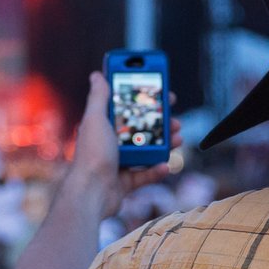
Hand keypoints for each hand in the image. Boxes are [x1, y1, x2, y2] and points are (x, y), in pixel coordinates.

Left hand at [68, 73, 182, 217]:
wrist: (90, 193)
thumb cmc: (92, 155)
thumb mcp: (95, 120)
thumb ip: (98, 98)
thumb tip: (96, 75)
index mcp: (103, 126)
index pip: (126, 107)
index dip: (143, 100)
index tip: (161, 93)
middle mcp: (110, 143)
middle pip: (140, 129)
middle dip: (160, 123)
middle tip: (175, 119)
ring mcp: (118, 163)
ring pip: (147, 150)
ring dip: (164, 144)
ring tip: (178, 139)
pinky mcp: (125, 182)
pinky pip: (145, 174)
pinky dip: (157, 170)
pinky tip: (165, 165)